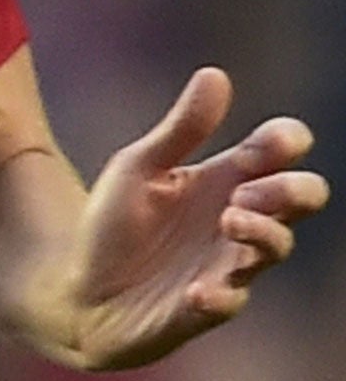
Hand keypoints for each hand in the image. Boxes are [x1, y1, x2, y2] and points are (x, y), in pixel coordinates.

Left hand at [66, 67, 328, 368]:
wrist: (77, 288)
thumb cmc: (115, 224)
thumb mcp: (139, 167)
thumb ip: (180, 129)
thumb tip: (216, 74)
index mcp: (224, 178)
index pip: (281, 151)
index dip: (287, 141)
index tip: (273, 142)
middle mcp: (237, 219)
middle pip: (302, 197)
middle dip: (291, 188)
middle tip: (244, 190)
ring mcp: (227, 264)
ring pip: (276, 247)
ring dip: (262, 232)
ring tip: (230, 219)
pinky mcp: (205, 306)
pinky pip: (229, 302)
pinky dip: (218, 296)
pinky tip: (196, 290)